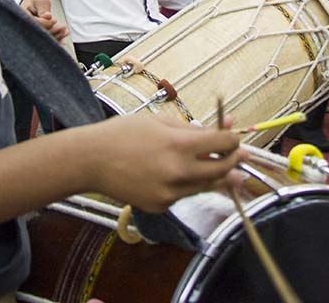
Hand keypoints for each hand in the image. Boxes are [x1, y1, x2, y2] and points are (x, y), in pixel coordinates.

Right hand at [20, 0, 69, 41]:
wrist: (34, 4)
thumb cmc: (37, 1)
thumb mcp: (41, 0)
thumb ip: (44, 8)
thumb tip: (48, 16)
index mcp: (24, 16)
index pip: (35, 23)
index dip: (46, 23)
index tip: (55, 20)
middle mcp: (26, 27)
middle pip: (39, 33)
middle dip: (53, 31)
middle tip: (63, 26)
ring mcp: (31, 33)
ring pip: (43, 38)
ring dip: (56, 36)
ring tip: (65, 31)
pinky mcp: (38, 36)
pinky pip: (46, 40)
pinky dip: (55, 40)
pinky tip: (63, 39)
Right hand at [83, 116, 244, 211]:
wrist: (91, 160)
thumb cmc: (123, 134)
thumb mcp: (161, 122)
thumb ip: (196, 128)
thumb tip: (226, 127)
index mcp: (178, 146)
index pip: (223, 146)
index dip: (234, 141)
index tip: (235, 137)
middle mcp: (177, 173)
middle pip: (222, 170)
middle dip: (233, 161)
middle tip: (237, 154)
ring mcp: (169, 194)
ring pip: (205, 186)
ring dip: (215, 175)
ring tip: (219, 165)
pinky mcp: (160, 207)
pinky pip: (183, 195)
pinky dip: (187, 184)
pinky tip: (178, 174)